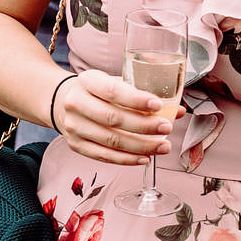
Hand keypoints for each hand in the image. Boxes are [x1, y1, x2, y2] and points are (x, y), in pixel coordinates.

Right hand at [51, 68, 180, 165]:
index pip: (112, 90)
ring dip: (141, 146)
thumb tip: (177, 110)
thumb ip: (144, 95)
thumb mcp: (115, 83)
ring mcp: (74, 126)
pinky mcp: (76, 145)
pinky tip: (145, 158)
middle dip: (144, 126)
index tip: (158, 105)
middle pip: (113, 118)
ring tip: (163, 146)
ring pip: (111, 141)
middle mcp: (76, 103)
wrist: (63, 103)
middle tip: (166, 128)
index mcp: (88, 81)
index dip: (136, 100)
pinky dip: (127, 159)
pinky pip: (104, 156)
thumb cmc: (98, 92)